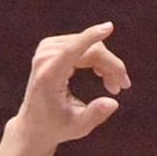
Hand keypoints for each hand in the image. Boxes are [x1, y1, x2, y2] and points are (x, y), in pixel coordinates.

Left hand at [13, 23, 129, 150]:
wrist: (34, 125)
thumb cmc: (57, 127)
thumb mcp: (78, 127)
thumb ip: (94, 115)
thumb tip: (114, 103)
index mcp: (48, 76)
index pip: (71, 51)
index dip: (91, 38)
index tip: (108, 27)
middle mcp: (45, 58)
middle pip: (89, 51)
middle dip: (110, 66)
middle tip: (122, 87)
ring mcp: (46, 48)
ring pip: (89, 47)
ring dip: (106, 64)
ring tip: (112, 87)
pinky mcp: (51, 45)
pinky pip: (82, 45)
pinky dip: (96, 58)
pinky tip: (101, 75)